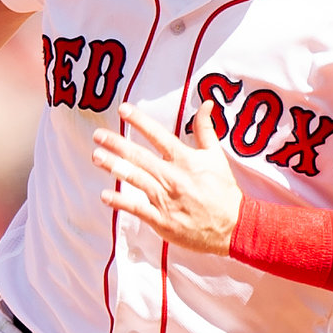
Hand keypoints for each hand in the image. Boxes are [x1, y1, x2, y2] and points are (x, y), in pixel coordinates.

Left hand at [91, 102, 243, 256]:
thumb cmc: (224, 192)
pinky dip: (120, 201)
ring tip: (97, 156)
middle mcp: (173, 177)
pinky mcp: (161, 220)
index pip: (158, 135)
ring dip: (114, 166)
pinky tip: (105, 195)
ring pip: (134, 178)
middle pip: (139, 156)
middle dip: (116, 143)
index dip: (139, 121)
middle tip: (98, 134)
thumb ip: (206, 130)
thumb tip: (206, 104)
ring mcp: (165, 199)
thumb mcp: (217, 157)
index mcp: (186, 160)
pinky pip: (136, 208)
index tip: (123, 109)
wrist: (234, 227)